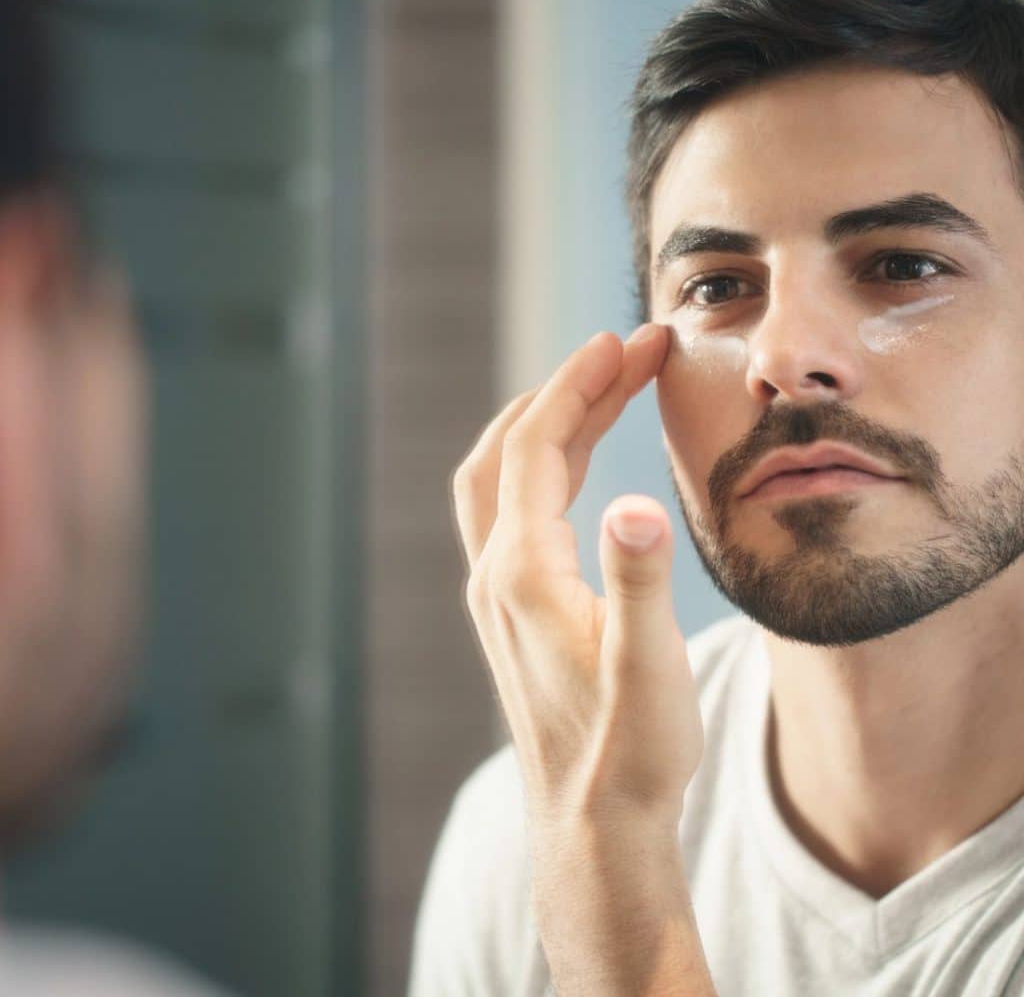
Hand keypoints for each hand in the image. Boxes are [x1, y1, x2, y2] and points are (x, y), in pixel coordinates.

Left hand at [450, 324, 703, 834]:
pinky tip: (574, 463)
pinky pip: (510, 512)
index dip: (579, 385)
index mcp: (524, 574)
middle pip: (511, 452)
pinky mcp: (510, 611)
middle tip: (621, 351)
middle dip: (564, 391)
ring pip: (500, 480)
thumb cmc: (629, 752)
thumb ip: (639, 584)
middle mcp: (496, 576)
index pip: (537, 448)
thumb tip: (634, 506)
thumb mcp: (651, 670)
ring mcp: (496, 594)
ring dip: (545, 425)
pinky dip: (539, 467)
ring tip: (602, 388)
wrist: (592, 823)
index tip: (625, 340)